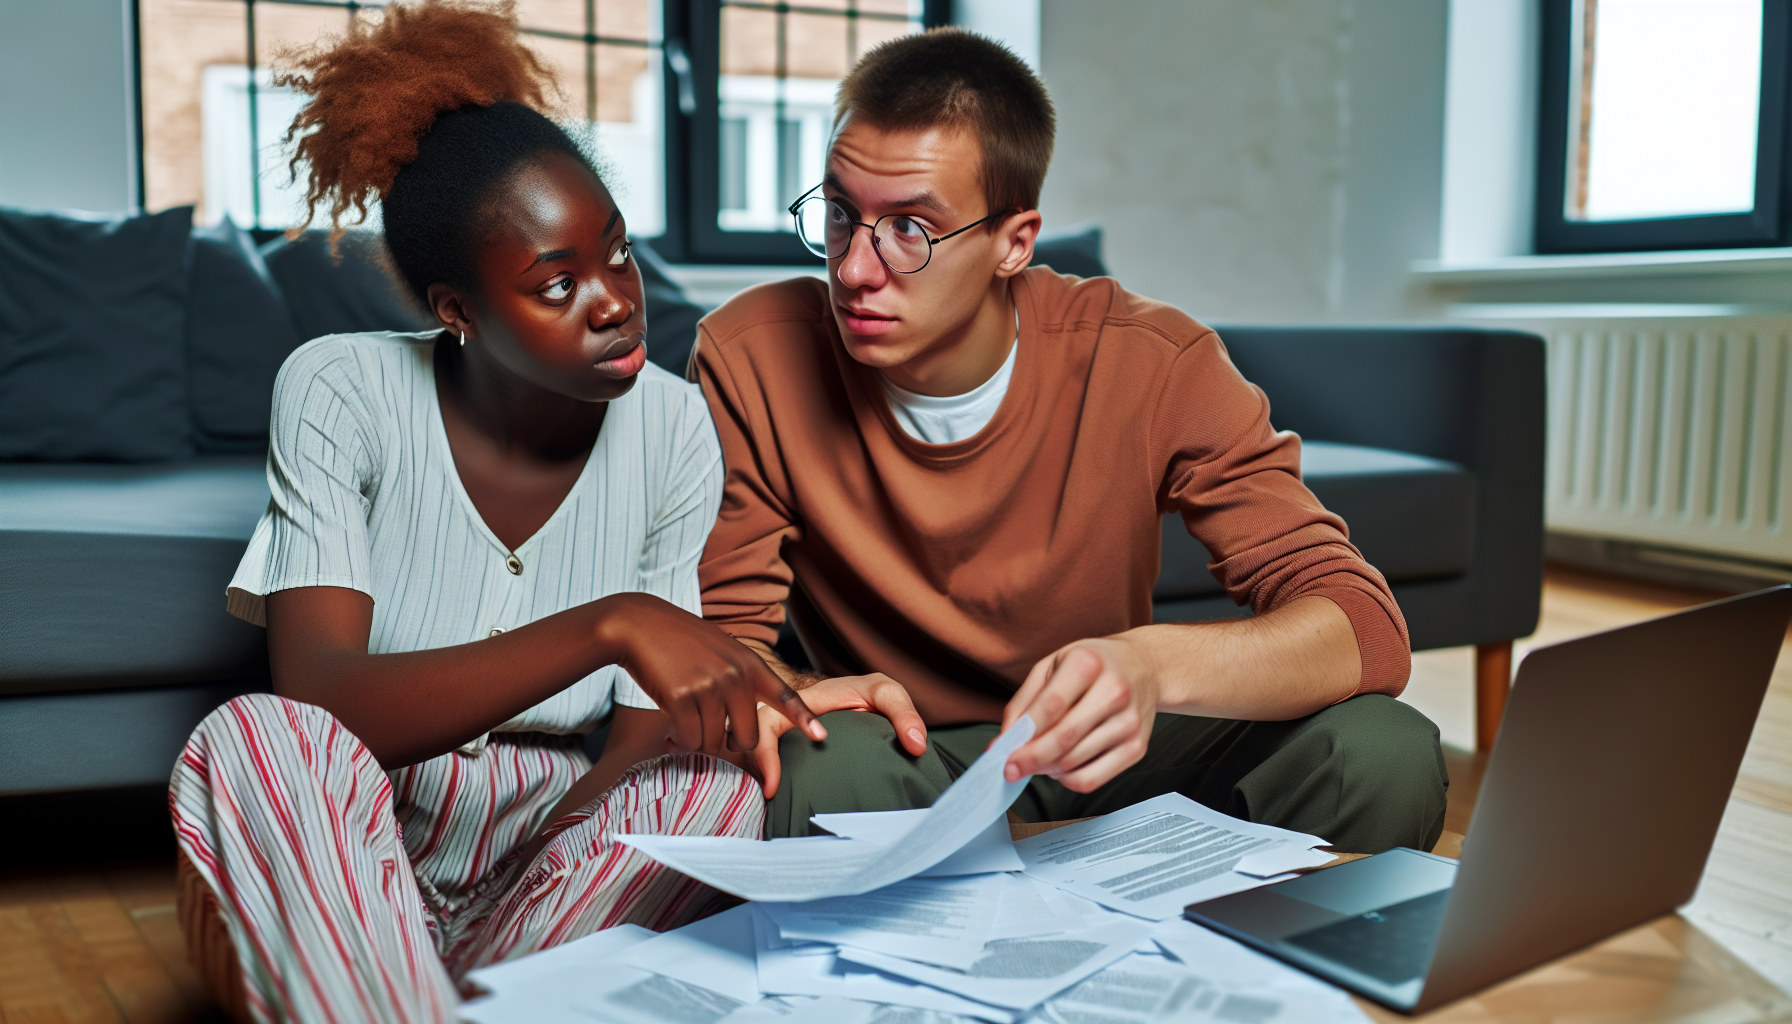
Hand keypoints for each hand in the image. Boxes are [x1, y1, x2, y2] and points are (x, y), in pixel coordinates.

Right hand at [598, 593, 824, 758]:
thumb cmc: (677, 642)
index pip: (783, 694)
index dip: (804, 717)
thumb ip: (736, 680)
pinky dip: (678, 741)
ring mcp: (710, 685)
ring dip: (695, 740)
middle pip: (746, 737)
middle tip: (707, 733)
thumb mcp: (719, 650)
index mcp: (748, 663)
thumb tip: (736, 728)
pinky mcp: (683, 697)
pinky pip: (689, 739)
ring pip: (713, 742)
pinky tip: (669, 729)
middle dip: (727, 743)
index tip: (822, 736)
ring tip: (682, 722)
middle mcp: (735, 675)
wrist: (637, 624)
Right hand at [742, 673, 925, 798]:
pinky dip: (761, 786)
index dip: (768, 745)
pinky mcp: (786, 761)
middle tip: (771, 793)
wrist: (859, 707)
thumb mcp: (885, 693)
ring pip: (747, 758)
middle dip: (753, 763)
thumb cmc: (867, 696)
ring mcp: (782, 743)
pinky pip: (761, 772)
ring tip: (769, 805)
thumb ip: (903, 712)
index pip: (769, 718)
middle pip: (746, 741)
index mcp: (801, 704)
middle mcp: (783, 723)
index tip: (784, 772)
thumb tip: (916, 744)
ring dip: (752, 777)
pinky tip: (777, 808)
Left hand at [1002, 636, 1157, 792]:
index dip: (1023, 734)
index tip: (1002, 752)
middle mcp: (1114, 691)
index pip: (1050, 707)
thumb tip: (1006, 739)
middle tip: (1011, 769)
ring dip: (1047, 769)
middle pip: (1063, 738)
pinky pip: (1092, 779)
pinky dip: (1068, 780)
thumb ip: (1025, 701)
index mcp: (1088, 663)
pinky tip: (1061, 767)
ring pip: (1074, 762)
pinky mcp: (1137, 747)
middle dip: (1031, 759)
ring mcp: (1128, 722)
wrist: (1145, 667)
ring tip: (1039, 759)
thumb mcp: (1053, 665)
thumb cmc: (1095, 666)